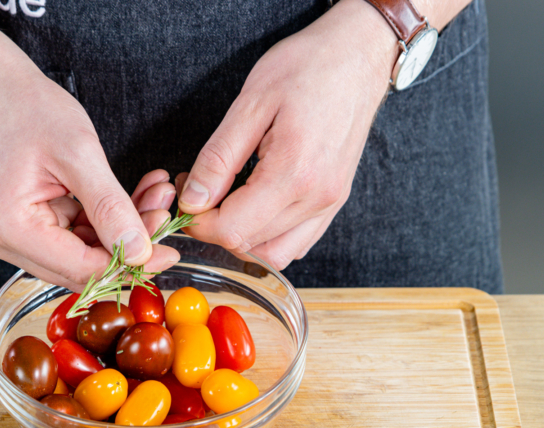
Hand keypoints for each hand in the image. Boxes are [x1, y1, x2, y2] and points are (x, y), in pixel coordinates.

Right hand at [0, 66, 179, 289]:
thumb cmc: (28, 110)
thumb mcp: (79, 154)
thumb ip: (110, 207)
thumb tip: (140, 252)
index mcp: (10, 226)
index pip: (81, 268)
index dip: (129, 264)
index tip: (167, 252)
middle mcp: (3, 240)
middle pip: (81, 269)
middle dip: (128, 247)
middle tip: (163, 217)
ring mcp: (11, 237)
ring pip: (82, 256)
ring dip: (120, 233)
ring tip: (153, 198)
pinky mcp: (24, 229)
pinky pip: (74, 239)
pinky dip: (105, 223)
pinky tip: (132, 199)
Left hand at [177, 0, 396, 269]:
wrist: (357, 56)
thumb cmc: (306, 68)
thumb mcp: (250, 104)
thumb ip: (218, 158)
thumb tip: (193, 201)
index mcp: (294, 173)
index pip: (232, 229)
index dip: (199, 222)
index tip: (186, 198)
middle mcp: (317, 198)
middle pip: (249, 244)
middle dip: (213, 226)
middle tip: (199, 190)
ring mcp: (329, 205)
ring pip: (272, 254)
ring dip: (240, 237)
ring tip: (225, 199)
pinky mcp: (333, 203)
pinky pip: (295, 243)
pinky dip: (266, 238)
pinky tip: (251, 207)